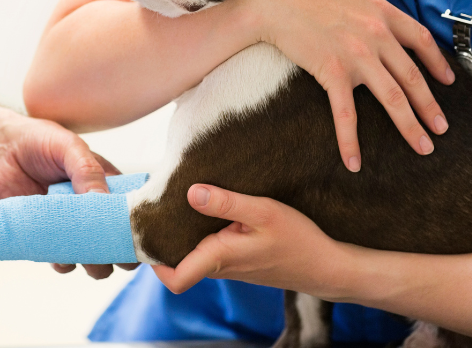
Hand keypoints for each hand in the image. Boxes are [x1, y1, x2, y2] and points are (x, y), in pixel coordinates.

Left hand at [0, 114, 137, 279]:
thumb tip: (103, 199)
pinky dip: (65, 263)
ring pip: (96, 255)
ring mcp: (73, 225)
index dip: (139, 224)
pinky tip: (59, 254)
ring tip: (86, 256)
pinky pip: (64, 261)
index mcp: (110, 183)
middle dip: (120, 250)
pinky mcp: (49, 238)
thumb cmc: (40, 141)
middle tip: (112, 252)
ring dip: (95, 263)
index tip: (137, 234)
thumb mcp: (69, 148)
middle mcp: (96, 207)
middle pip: (119, 238)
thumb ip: (88, 171)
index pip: (134, 208)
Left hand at [153, 184, 346, 298]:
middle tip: (158, 205)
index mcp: (220, 258)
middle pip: (178, 261)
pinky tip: (211, 208)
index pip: (174, 278)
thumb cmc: (297, 239)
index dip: (153, 261)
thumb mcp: (263, 212)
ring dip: (185, 232)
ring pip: (194, 254)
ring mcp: (230, 265)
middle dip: (164, 238)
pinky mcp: (241, 259)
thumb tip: (191, 192)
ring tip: (180, 200)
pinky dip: (204, 232)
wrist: (325, 265)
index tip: (146, 231)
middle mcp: (220, 266)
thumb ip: (227, 203)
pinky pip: (211, 248)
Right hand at [236, 0, 453, 169]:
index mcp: (380, 11)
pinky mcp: (332, 72)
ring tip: (423, 146)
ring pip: (393, 97)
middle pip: (413, 76)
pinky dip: (351, 141)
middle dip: (430, 106)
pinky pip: (346, 113)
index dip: (437, 62)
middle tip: (441, 128)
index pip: (420, 40)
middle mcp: (376, 36)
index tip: (448, 81)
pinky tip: (354, 162)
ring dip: (411, 125)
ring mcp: (357, 56)